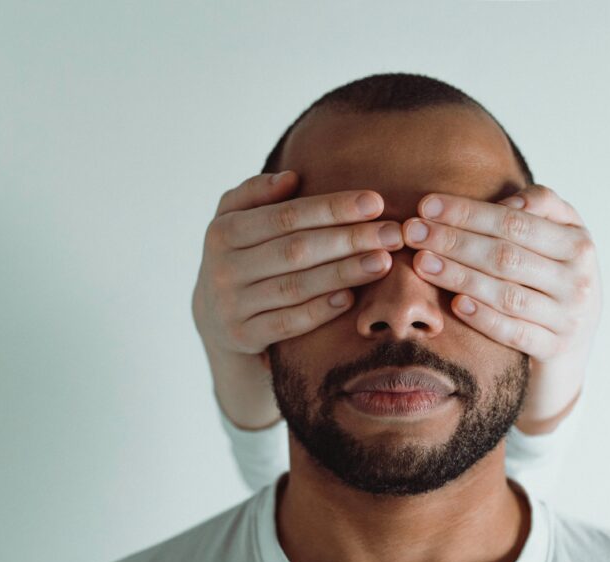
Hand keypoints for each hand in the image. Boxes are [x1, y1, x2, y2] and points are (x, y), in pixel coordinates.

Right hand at [193, 170, 403, 427]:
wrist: (216, 317)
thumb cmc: (242, 256)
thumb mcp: (236, 220)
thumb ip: (257, 193)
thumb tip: (291, 177)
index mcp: (223, 231)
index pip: (286, 216)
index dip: (332, 208)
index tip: (375, 202)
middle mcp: (222, 268)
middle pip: (296, 250)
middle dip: (349, 239)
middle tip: (393, 234)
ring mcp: (231, 306)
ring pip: (295, 287)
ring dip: (343, 273)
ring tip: (382, 261)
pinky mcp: (243, 337)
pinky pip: (287, 323)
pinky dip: (320, 310)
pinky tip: (351, 298)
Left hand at [401, 185, 602, 431]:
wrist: (576, 336)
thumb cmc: (556, 272)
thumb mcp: (561, 233)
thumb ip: (541, 204)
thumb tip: (507, 203)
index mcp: (579, 244)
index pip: (515, 223)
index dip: (469, 213)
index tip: (427, 206)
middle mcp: (577, 281)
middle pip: (506, 257)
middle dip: (454, 241)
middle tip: (413, 232)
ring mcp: (567, 319)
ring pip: (506, 295)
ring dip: (459, 277)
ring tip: (422, 262)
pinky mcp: (554, 349)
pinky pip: (513, 333)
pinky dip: (483, 318)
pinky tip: (454, 304)